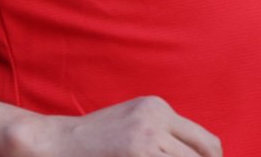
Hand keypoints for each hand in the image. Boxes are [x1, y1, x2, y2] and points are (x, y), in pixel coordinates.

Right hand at [8, 96, 221, 156]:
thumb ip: (164, 134)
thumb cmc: (95, 139)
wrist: (55, 142)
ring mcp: (146, 139)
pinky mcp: (136, 155)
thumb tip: (200, 154)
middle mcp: (157, 120)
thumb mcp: (134, 123)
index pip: (206, 142)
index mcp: (159, 108)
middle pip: (202, 155)